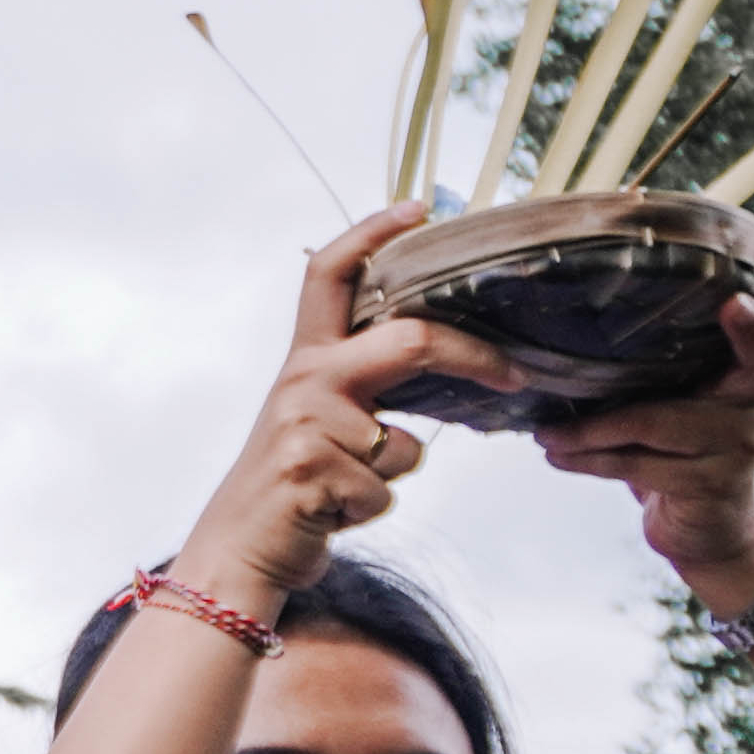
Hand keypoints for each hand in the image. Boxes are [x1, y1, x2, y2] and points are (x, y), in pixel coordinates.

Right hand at [169, 212, 498, 610]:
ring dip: (390, 477)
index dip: (371, 233)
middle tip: (516, 375)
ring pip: (406, 444)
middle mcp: (303, 381)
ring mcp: (305, 426)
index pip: (331, 274)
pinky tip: (331, 512)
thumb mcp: (316, 417)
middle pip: (411, 341)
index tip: (418, 207)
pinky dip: (370, 508)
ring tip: (344, 488)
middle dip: (475, 358)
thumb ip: (362, 382)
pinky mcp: (311, 473)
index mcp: (305, 359)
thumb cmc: (292, 483)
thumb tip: (444, 360)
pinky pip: (386, 489)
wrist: (237, 546)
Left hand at [537, 248, 753, 593]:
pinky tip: (555, 455)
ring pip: (659, 419)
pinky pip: (640, 464)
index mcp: (740, 369)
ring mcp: (739, 442)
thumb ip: (645, 362)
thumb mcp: (664, 398)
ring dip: (592, 428)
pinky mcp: (712, 483)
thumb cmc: (671, 448)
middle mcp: (752, 399)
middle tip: (732, 304)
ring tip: (544, 432)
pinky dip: (589, 460)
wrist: (705, 531)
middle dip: (751, 327)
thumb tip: (560, 309)